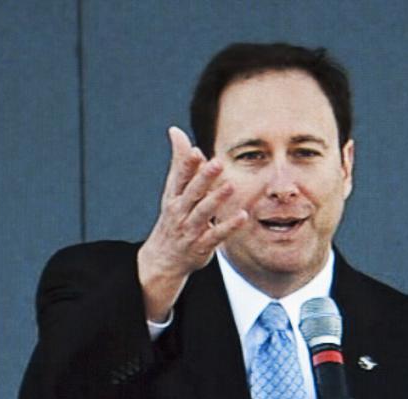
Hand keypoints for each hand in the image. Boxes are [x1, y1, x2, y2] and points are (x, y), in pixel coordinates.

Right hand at [137, 126, 247, 321]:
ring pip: (203, 212)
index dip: (187, 165)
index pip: (180, 177)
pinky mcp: (202, 245)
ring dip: (216, 199)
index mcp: (174, 196)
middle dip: (204, 178)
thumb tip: (176, 131)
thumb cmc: (173, 217)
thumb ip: (180, 161)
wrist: (164, 258)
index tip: (196, 151)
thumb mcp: (173, 189)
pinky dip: (229, 226)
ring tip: (231, 186)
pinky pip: (216, 235)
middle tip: (217, 163)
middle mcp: (180, 211)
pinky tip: (242, 216)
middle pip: (192, 192)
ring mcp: (191, 229)